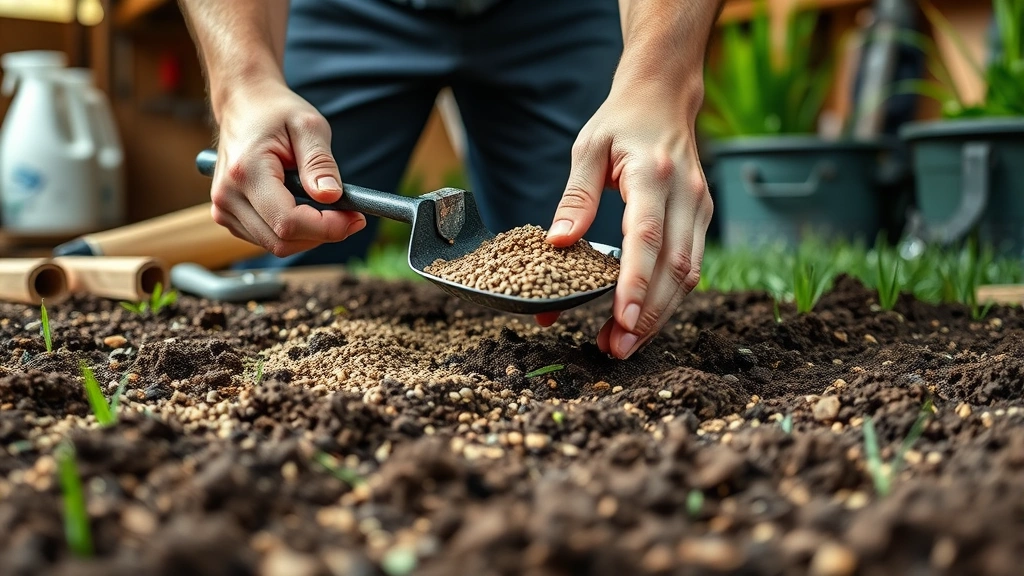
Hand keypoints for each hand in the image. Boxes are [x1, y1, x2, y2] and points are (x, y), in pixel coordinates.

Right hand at [209, 78, 364, 256]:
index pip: (288, 222)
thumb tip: (332, 197)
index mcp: (245, 172)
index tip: (355, 218)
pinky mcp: (227, 215)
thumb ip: (320, 163)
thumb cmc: (276, 112)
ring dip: (309, 235)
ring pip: (276, 245)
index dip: (326, 228)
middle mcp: (227, 196)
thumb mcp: (308, 126)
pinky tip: (304, 206)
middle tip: (351, 216)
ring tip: (329, 207)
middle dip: (323, 234)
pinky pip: (267, 239)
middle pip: (282, 241)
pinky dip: (293, 232)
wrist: (243, 104)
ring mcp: (223, 209)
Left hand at [538, 82, 712, 359]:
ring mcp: (700, 210)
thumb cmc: (621, 123)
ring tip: (624, 344)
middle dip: (648, 314)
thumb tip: (558, 242)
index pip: (648, 238)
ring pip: (688, 275)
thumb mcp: (588, 148)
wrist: (664, 98)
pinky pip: (689, 268)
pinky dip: (668, 299)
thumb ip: (576, 197)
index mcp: (653, 176)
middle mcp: (686, 196)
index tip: (621, 319)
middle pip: (673, 268)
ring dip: (659, 315)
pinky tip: (642, 320)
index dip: (636, 283)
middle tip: (617, 348)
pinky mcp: (701, 221)